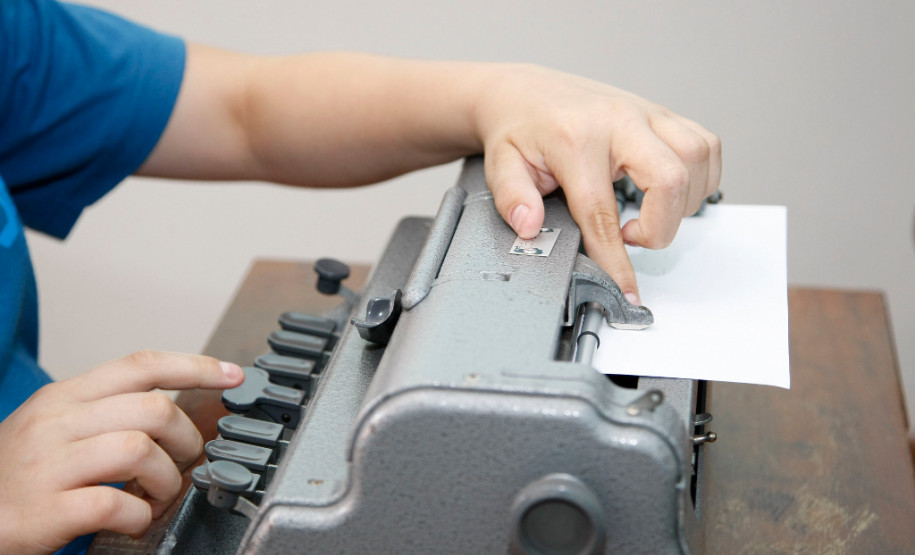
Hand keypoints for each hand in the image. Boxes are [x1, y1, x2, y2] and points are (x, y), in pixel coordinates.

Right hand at [0, 351, 243, 553]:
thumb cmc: (18, 476)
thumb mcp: (55, 427)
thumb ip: (107, 412)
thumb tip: (169, 410)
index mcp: (65, 396)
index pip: (141, 365)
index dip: (196, 366)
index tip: (234, 375)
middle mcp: (55, 422)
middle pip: (154, 409)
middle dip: (186, 440)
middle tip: (181, 465)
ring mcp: (47, 465)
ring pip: (141, 451)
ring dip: (166, 481)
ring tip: (155, 497)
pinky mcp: (45, 510)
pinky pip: (115, 503)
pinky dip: (139, 516)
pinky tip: (132, 520)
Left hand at [476, 65, 720, 303]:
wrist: (526, 91)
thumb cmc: (518, 128)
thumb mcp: (500, 165)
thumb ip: (513, 199)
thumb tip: (530, 227)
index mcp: (576, 139)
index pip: (602, 213)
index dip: (615, 259)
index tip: (624, 288)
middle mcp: (618, 121)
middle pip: (669, 180)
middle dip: (660, 228)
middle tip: (631, 238)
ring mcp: (646, 113)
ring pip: (696, 159)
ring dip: (683, 202)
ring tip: (649, 214)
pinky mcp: (662, 113)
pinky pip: (706, 144)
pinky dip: (700, 176)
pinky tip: (671, 192)